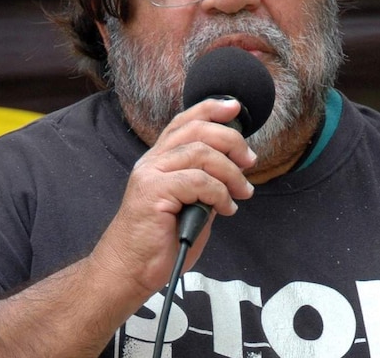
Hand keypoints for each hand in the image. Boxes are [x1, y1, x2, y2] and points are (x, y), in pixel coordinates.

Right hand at [90, 97, 256, 300]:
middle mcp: (152, 161)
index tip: (236, 108)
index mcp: (159, 160)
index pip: (184, 122)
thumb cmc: (159, 243)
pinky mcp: (153, 193)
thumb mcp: (191, 207)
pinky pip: (197, 181)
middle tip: (249, 161)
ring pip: (200, 153)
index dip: (210, 108)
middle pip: (196, 130)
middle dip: (231, 140)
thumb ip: (207, 186)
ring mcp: (150, 175)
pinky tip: (225, 209)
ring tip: (242, 192)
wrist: (129, 271)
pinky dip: (219, 193)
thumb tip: (235, 173)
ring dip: (230, 172)